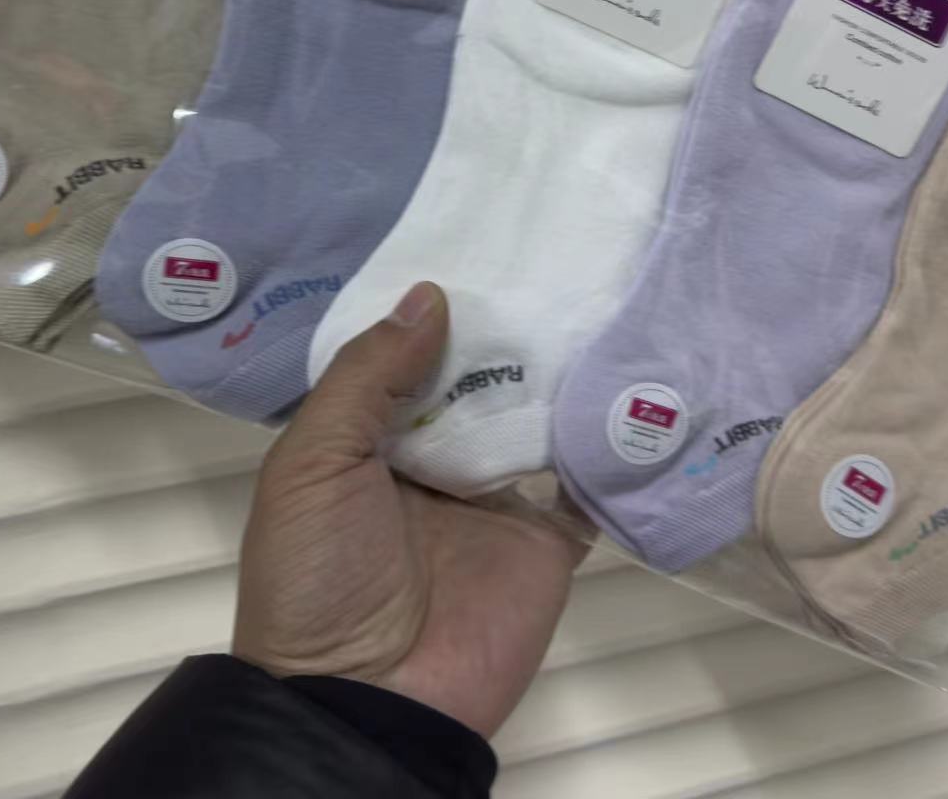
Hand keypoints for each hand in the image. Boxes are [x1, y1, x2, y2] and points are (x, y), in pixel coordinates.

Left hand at [233, 282, 586, 737]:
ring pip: (535, 417)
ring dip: (561, 371)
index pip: (411, 357)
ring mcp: (496, 498)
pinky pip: (586, 480)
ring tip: (601, 294)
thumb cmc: (319, 576)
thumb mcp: (312, 465)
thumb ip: (366, 377)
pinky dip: (609, 440)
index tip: (477, 242)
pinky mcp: (548, 537)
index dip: (438, 309)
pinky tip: (634, 382)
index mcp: (373, 440)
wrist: (370, 705)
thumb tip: (430, 295)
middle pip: (479, 380)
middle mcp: (437, 459)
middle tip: (555, 252)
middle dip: (506, 329)